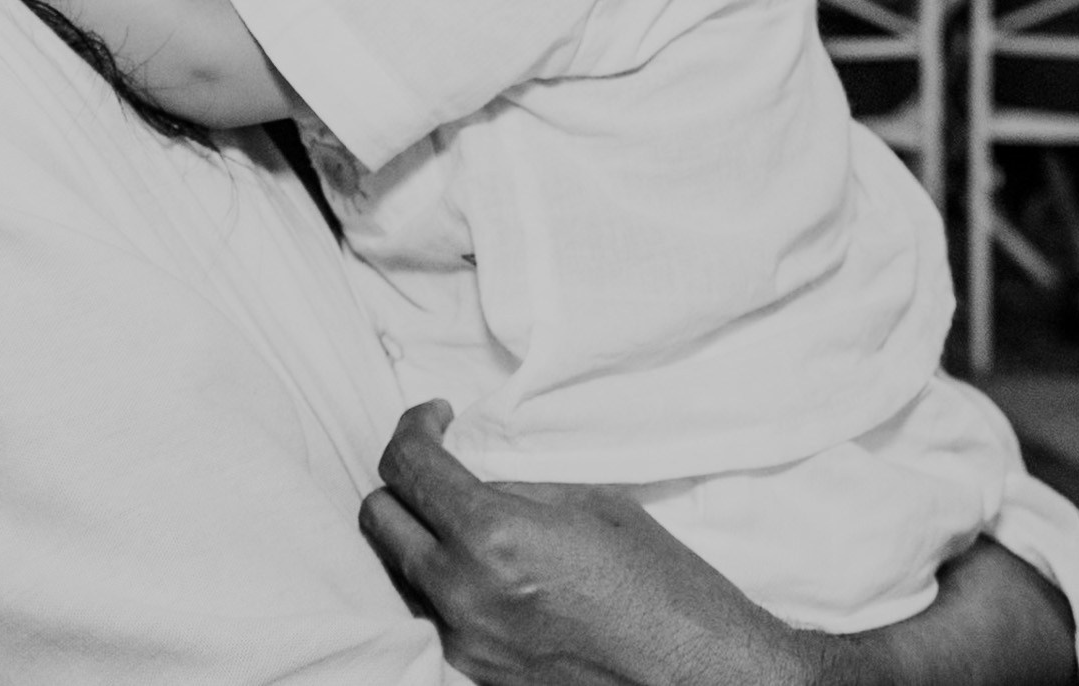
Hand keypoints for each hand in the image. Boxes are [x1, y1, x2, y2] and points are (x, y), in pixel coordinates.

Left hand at [360, 401, 812, 685]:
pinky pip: (430, 611)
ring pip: (399, 568)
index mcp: (491, 536)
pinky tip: (481, 566)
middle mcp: (462, 592)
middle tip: (441, 461)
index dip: (415, 427)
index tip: (436, 417)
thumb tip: (468, 465)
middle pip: (379, 517)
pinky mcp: (474, 671)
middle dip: (403, 479)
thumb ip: (512, 484)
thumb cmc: (660, 582)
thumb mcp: (586, 503)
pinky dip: (442, 580)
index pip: (408, 466)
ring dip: (419, 533)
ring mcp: (464, 638)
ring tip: (461, 515)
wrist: (699, 673)